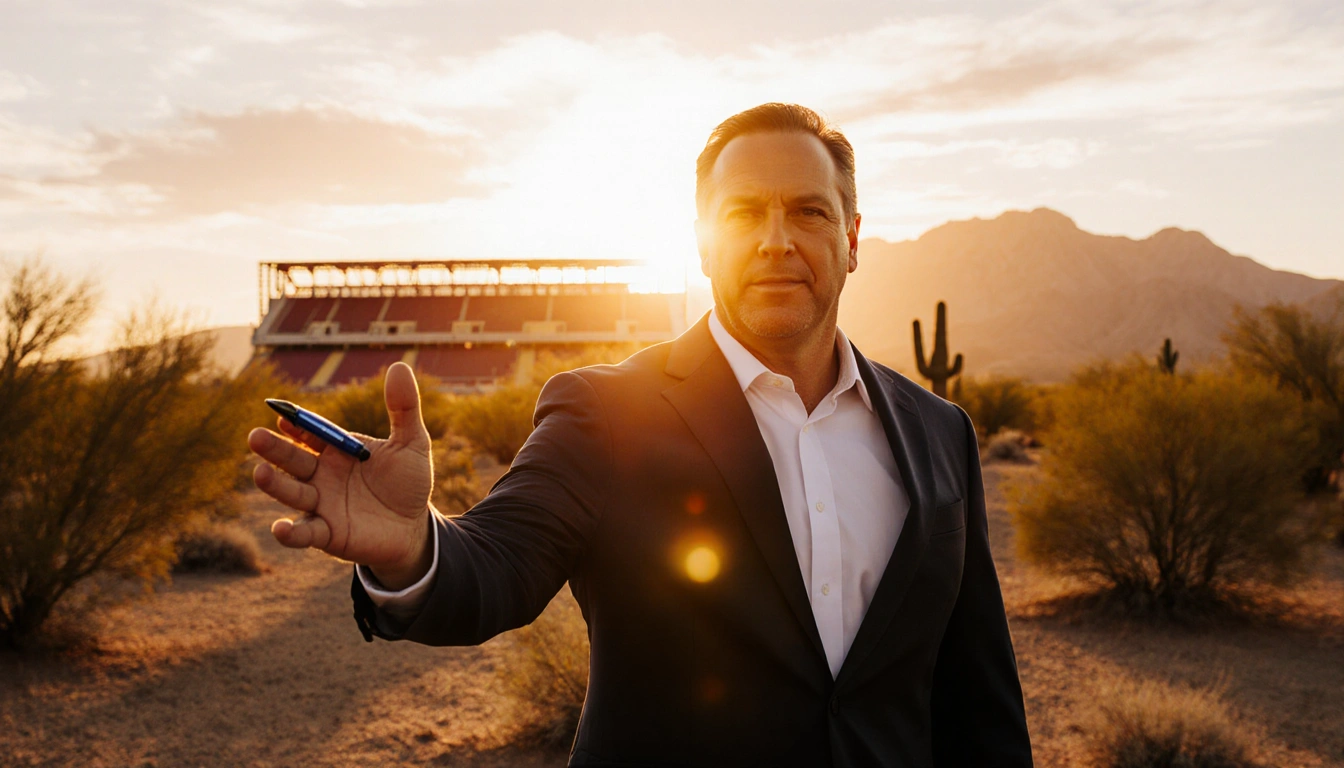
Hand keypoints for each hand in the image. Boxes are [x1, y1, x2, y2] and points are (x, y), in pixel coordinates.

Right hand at [248, 362, 434, 586]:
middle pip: (294, 460)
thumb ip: (403, 408)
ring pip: (293, 493)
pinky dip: (291, 533)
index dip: (297, 426)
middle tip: (255, 437)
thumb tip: (398, 366)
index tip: (283, 415)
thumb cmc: (409, 482)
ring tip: (259, 473)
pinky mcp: (328, 534)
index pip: (312, 434)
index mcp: (338, 451)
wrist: (415, 528)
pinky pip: (306, 533)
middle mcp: (323, 476)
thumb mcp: (411, 442)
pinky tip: (279, 529)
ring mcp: (322, 505)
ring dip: (275, 485)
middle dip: (275, 450)